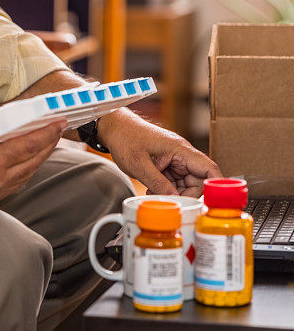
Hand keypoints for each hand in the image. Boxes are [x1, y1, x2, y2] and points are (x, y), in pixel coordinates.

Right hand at [0, 116, 65, 204]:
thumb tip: (17, 115)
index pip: (27, 146)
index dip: (47, 133)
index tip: (60, 121)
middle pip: (32, 162)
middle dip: (49, 143)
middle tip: (59, 127)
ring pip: (27, 174)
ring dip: (40, 156)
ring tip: (49, 139)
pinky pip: (16, 183)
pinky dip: (26, 167)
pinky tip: (30, 156)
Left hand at [97, 109, 221, 196]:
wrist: (114, 127)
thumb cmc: (126, 138)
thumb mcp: (139, 164)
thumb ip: (158, 183)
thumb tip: (175, 200)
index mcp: (180, 149)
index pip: (208, 168)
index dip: (216, 186)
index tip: (214, 203)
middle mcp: (181, 154)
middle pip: (198, 181)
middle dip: (186, 195)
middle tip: (170, 202)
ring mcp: (174, 159)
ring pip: (186, 183)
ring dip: (174, 193)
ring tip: (155, 195)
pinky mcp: (167, 163)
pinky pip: (174, 181)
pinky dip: (167, 188)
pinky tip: (153, 190)